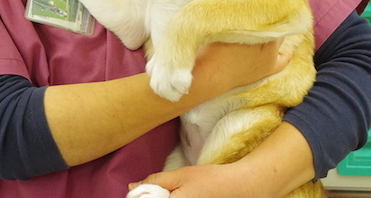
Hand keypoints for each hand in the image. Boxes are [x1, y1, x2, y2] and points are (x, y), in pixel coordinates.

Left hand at [129, 162, 276, 197]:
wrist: (238, 187)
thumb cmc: (211, 180)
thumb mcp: (180, 175)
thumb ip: (155, 181)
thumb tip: (132, 187)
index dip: (140, 197)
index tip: (139, 191)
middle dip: (154, 197)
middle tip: (161, 190)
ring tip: (176, 192)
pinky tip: (181, 196)